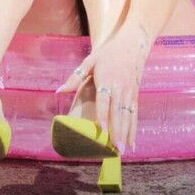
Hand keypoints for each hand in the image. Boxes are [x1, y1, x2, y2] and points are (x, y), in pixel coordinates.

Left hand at [56, 23, 151, 153]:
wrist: (134, 44)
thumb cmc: (109, 53)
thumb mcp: (90, 60)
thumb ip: (75, 77)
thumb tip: (58, 91)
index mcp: (107, 79)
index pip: (104, 100)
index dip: (103, 115)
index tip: (101, 129)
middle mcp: (120, 88)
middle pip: (118, 112)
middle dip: (117, 131)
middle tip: (115, 148)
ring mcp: (129, 93)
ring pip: (128, 116)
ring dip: (126, 134)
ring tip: (123, 150)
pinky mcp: (135, 95)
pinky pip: (134, 114)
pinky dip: (134, 129)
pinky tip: (132, 143)